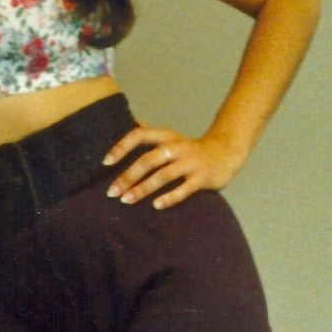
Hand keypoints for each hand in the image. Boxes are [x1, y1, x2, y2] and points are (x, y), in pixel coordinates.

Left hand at [104, 123, 244, 207]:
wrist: (225, 154)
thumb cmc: (188, 149)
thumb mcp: (168, 138)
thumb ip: (147, 133)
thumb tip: (121, 125)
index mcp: (166, 135)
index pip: (139, 135)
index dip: (121, 147)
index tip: (105, 163)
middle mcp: (177, 147)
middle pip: (148, 160)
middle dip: (127, 177)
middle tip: (111, 192)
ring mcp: (191, 162)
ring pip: (163, 176)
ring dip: (142, 189)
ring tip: (126, 200)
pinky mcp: (203, 178)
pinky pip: (184, 189)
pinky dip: (170, 197)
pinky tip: (156, 206)